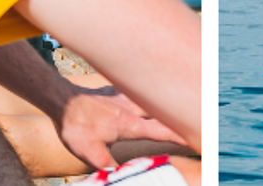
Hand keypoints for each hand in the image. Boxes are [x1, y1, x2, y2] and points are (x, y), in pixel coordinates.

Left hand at [54, 84, 189, 169]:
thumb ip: (110, 167)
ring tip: (187, 98)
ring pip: (155, 96)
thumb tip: (121, 177)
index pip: (163, 131)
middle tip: (202, 115)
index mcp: (131, 125)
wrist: (61, 100)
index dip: (182, 135)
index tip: (199, 137)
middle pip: (166, 110)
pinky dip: (150, 88)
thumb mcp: (91, 155)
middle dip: (184, 113)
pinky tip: (153, 85)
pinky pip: (139, 87)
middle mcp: (133, 109)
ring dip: (169, 98)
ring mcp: (126, 97)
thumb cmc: (76, 127)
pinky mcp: (117, 90)